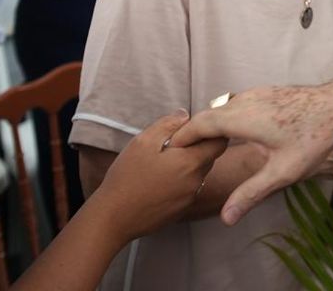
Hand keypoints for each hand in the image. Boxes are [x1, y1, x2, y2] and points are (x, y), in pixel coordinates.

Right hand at [88, 111, 226, 239]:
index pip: (219, 142)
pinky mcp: (181, 210)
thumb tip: (185, 114)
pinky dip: (181, 180)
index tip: (196, 126)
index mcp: (190, 163)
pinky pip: (189, 188)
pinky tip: (160, 179)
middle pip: (209, 157)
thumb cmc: (127, 178)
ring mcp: (190, 198)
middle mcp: (196, 182)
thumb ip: (167, 125)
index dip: (211, 131)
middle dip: (198, 146)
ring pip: (199, 173)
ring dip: (188, 164)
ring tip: (164, 160)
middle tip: (174, 142)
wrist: (113, 219)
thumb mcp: (142, 142)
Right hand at [169, 77, 332, 225]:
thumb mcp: (282, 172)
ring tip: (203, 144)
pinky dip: (227, 115)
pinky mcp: (267, 91)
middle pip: (209, 114)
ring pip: (224, 107)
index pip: (200, 124)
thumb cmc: (313, 137)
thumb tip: (226, 217)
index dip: (182, 136)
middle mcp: (245, 100)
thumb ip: (251, 193)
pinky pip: (237, 102)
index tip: (169, 150)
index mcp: (242, 118)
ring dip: (211, 122)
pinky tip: (233, 131)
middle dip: (194, 131)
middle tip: (182, 151)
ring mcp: (257, 92)